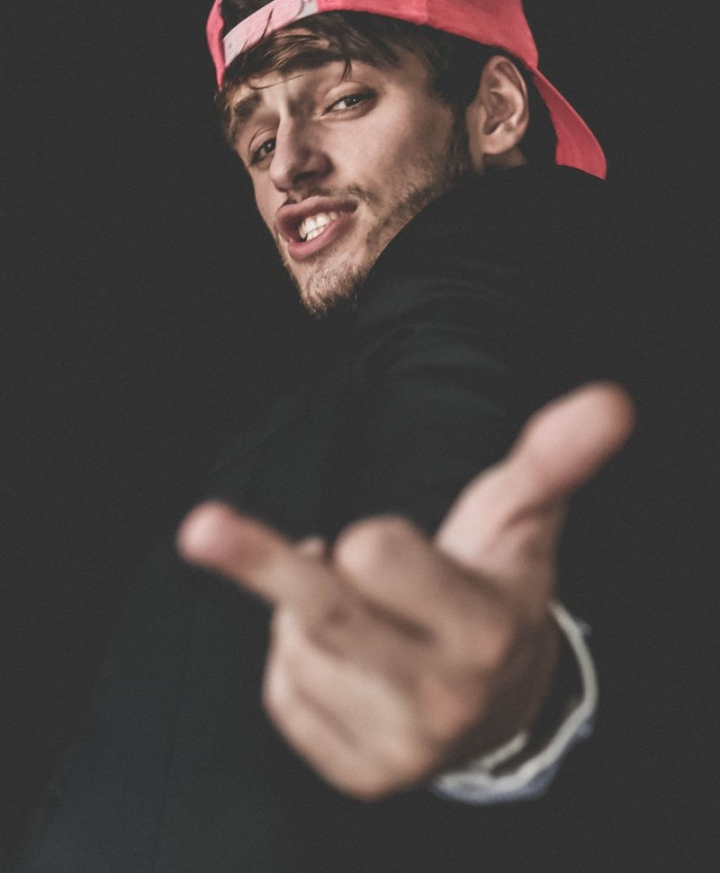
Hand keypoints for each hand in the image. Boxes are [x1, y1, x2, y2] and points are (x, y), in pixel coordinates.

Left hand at [177, 382, 633, 798]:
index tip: (374, 540)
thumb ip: (554, 457)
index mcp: (484, 628)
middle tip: (201, 527)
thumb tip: (609, 399)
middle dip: (260, 559)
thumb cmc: (498, 584)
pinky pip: (285, 695)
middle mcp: (444, 698)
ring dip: (307, 609)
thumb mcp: (522, 517)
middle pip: (324, 614)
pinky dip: (295, 660)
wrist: (503, 699)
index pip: (381, 560)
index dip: (372, 538)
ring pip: (297, 647)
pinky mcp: (361, 776)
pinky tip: (343, 654)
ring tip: (360, 604)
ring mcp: (400, 747)